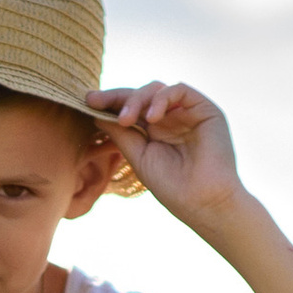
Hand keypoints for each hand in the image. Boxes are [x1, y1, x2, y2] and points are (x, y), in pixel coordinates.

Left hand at [83, 81, 242, 232]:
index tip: (87, 101)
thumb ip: (121, 134)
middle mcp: (171, 118)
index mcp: (155, 132)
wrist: (204, 202)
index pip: (130, 109)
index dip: (109, 103)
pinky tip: (151, 119)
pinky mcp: (204, 109)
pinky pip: (178, 90)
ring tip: (125, 120)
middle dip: (117, 97)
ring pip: (156, 90)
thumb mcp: (139, 157)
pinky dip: (161, 99)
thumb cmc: (173, 187)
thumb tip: (95, 113)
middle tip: (96, 102)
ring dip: (136, 100)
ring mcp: (187, 112)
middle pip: (140, 95)